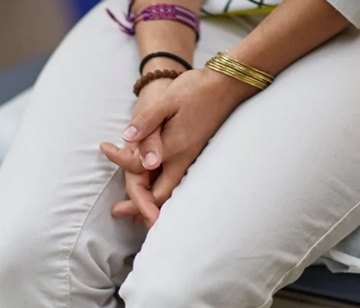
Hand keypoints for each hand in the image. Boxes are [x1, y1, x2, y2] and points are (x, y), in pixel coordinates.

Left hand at [102, 68, 255, 226]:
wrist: (226, 86)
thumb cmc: (197, 91)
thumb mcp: (167, 102)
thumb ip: (147, 123)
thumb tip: (126, 138)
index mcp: (173, 147)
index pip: (140, 167)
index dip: (119, 160)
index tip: (104, 147)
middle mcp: (182, 158)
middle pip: (160, 194)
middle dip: (139, 207)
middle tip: (118, 212)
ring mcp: (189, 157)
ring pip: (168, 189)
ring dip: (149, 201)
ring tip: (132, 211)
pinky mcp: (192, 153)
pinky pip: (174, 180)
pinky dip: (159, 189)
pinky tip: (151, 185)